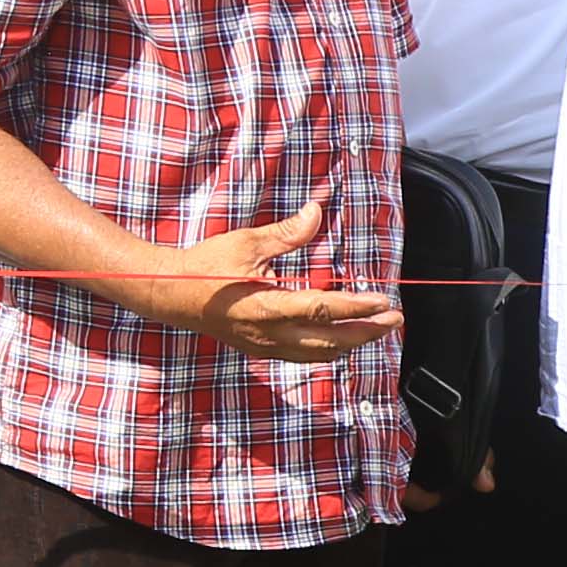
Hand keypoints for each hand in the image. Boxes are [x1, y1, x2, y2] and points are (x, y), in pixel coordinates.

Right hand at [129, 197, 404, 361]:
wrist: (171, 295)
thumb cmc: (206, 265)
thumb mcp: (247, 242)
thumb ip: (286, 233)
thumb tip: (316, 211)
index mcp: (266, 307)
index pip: (323, 310)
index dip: (357, 307)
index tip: (383, 300)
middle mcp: (269, 335)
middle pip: (330, 341)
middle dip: (366, 332)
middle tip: (395, 319)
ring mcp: (265, 347)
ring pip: (319, 354)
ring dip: (351, 342)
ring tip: (376, 329)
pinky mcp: (261, 350)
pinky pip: (304, 356)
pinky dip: (329, 347)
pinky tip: (344, 338)